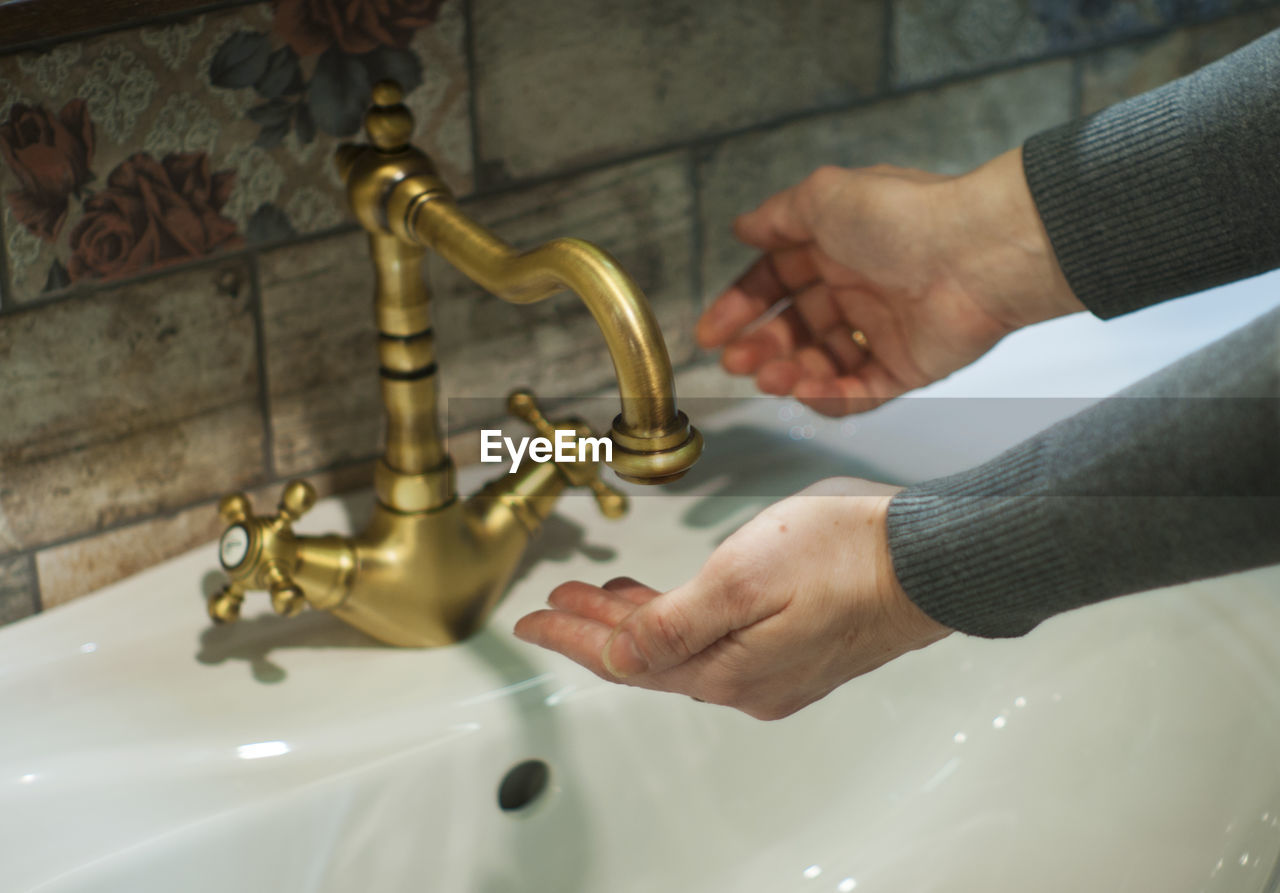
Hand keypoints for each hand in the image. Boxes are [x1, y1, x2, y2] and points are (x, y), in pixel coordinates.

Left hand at [513, 478, 951, 719]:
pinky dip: (680, 622)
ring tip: (601, 595)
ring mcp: (777, 673)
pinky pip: (717, 645)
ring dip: (638, 622)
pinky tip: (674, 602)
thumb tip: (618, 655)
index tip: (530, 621)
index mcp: (728, 669)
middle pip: (650, 659)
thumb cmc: (846, 557)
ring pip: (683, 651)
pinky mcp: (799, 653)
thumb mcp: (742, 578)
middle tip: (558, 602)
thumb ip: (673, 621)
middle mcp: (748, 684)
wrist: (930, 560)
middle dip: (597, 628)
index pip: (625, 660)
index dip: (572, 637)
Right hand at [697, 149, 1082, 415]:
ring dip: (788, 374)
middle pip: (792, 328)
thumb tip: (743, 225)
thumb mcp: (824, 197)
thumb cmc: (906, 216)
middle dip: (759, 347)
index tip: (712, 331)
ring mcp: (881, 331)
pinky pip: (859, 393)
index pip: (775, 282)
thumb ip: (778, 215)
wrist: (977, 255)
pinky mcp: (906, 368)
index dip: (741, 306)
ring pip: (820, 364)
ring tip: (771, 378)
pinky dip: (830, 397)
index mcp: (836, 247)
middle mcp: (857, 288)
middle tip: (735, 361)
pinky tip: (807, 391)